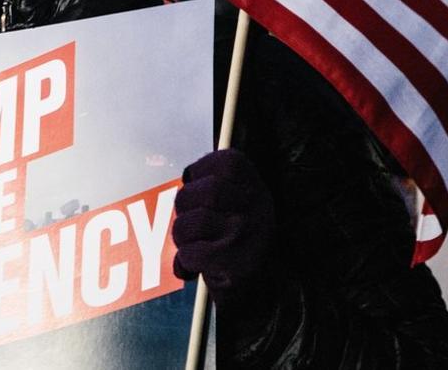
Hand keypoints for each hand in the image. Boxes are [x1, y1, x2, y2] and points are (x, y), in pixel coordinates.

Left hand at [172, 149, 274, 305]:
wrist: (265, 286)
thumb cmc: (239, 237)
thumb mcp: (239, 202)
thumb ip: (214, 181)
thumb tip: (186, 176)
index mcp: (256, 185)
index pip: (223, 160)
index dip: (200, 172)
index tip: (197, 185)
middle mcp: (256, 206)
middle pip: (201, 192)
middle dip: (184, 206)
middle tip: (191, 221)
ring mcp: (245, 234)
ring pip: (189, 223)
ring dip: (182, 237)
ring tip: (194, 244)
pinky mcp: (234, 263)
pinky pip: (190, 253)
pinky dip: (186, 261)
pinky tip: (197, 264)